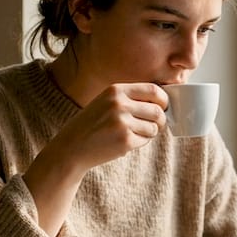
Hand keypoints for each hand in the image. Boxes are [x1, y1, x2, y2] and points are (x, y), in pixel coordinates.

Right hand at [47, 83, 168, 170]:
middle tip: (154, 125)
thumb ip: (131, 98)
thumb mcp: (108, 101)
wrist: (72, 146)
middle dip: (160, 120)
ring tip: (133, 133)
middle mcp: (119, 104)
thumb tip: (164, 102)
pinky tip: (125, 141)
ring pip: (154, 127)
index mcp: (116, 90)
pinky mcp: (124, 141)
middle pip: (158, 110)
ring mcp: (122, 123)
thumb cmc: (93, 123)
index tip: (163, 107)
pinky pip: (145, 140)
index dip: (163, 100)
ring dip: (149, 132)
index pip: (154, 90)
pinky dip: (140, 142)